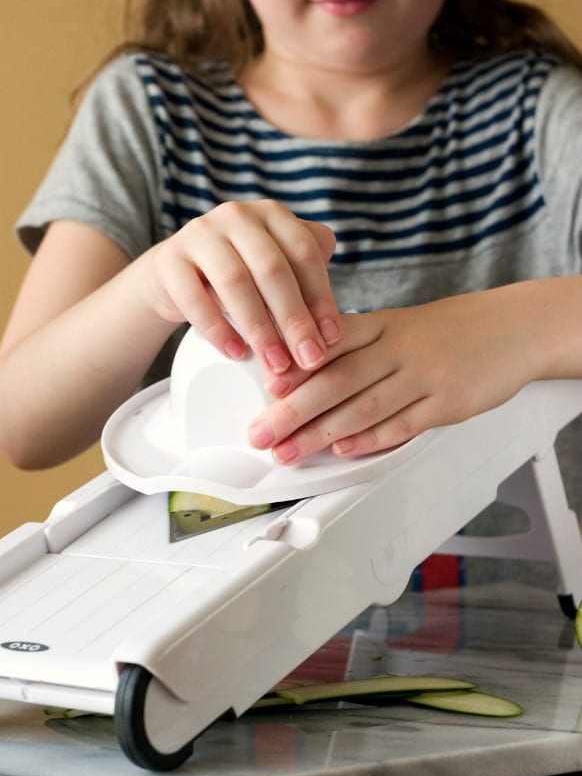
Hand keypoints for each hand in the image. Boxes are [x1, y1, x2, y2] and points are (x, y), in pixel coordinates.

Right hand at [146, 200, 340, 371]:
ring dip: (259, 328)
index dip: (321, 297)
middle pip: (272, 269)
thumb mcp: (276, 268)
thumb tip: (333, 326)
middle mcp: (236, 216)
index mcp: (272, 214)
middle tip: (309, 360)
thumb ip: (308, 282)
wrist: (177, 276)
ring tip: (275, 364)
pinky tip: (236, 353)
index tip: (331, 338)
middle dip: (294, 319)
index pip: (304, 253)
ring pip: (235, 282)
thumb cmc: (242, 275)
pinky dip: (218, 329)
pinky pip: (194, 297)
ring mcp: (199, 234)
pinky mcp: (169, 260)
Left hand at [248, 288, 541, 462]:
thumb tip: (298, 374)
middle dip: (293, 410)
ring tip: (289, 451)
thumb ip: (353, 346)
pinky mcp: (447, 404)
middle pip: (337, 379)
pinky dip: (370, 439)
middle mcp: (398, 348)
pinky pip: (403, 424)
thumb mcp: (397, 325)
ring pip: (364, 406)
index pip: (329, 345)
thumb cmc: (445, 331)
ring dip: (320, 433)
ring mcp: (424, 376)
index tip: (264, 390)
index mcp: (381, 324)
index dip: (294, 368)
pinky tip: (343, 449)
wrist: (512, 328)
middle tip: (262, 433)